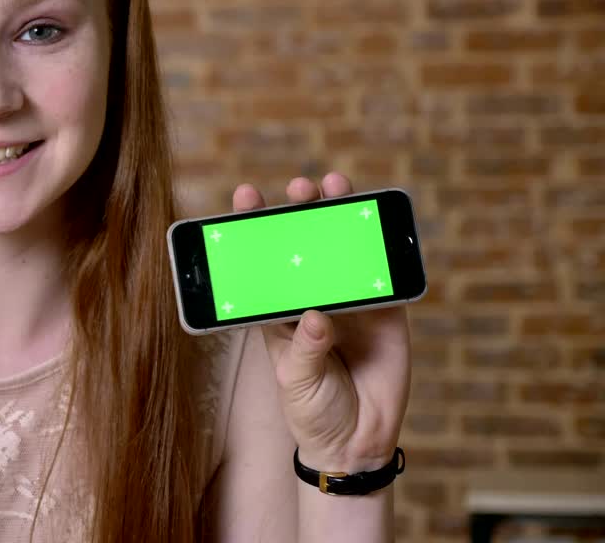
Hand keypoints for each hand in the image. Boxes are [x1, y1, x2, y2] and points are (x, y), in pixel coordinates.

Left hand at [232, 172, 410, 473]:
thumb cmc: (312, 408)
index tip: (245, 196)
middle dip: (300, 211)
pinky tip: (375, 225)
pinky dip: (380, 250)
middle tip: (299, 189)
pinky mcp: (383, 311)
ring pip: (342, 249)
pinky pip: (382, 275)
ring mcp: (347, 300)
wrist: (356, 440)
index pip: (262, 260)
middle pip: (303, 245)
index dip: (252, 228)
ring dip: (340, 216)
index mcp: (277, 310)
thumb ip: (304, 350)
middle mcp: (310, 298)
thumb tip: (317, 317)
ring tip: (334, 188)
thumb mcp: (295, 381)